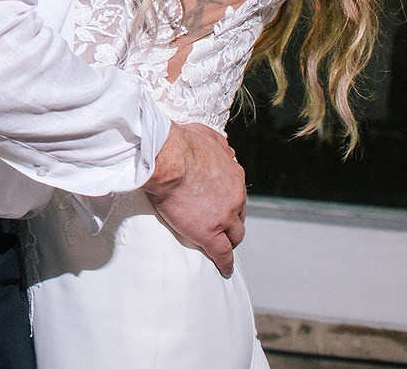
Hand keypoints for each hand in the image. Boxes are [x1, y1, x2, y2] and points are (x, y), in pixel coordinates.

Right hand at [142, 121, 246, 276]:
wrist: (167, 158)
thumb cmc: (180, 143)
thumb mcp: (207, 137)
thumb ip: (220, 146)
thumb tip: (228, 150)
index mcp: (234, 175)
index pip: (237, 195)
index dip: (230, 203)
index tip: (224, 207)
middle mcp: (235, 197)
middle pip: (240, 217)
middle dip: (233, 222)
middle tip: (223, 228)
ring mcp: (224, 216)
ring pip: (235, 236)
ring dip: (230, 242)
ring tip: (223, 249)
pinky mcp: (210, 233)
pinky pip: (222, 254)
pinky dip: (225, 263)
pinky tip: (224, 269)